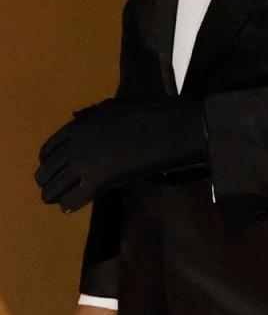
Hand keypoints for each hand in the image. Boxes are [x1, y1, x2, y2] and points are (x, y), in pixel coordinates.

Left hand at [36, 96, 205, 211]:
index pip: (49, 149)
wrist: (172, 126)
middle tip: (49, 190)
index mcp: (79, 125)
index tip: (49, 171)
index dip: (47, 163)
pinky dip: (70, 203)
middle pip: (48, 169)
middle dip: (47, 181)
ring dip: (53, 194)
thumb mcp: (115, 107)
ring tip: (55, 201)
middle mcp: (76, 143)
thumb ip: (94, 115)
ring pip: (55, 186)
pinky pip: (75, 197)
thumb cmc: (151, 114)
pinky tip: (67, 208)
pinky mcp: (101, 178)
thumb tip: (79, 117)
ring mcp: (86, 161)